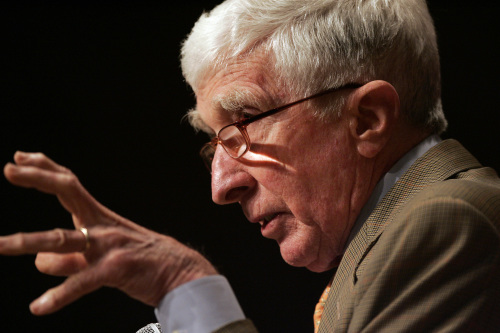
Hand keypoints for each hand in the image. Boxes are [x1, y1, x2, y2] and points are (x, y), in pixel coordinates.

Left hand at [1, 152, 216, 314]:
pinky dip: (59, 296)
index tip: (19, 160)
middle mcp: (101, 225)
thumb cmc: (143, 261)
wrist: (180, 273)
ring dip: (27, 242)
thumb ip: (68, 258)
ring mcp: (108, 245)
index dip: (45, 170)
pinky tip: (39, 307)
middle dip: (38, 178)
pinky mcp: (115, 270)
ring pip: (63, 239)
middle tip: (9, 170)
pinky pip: (81, 283)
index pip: (70, 185)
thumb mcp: (103, 254)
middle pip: (68, 193)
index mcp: (99, 218)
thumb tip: (38, 261)